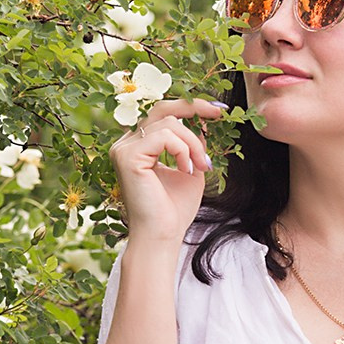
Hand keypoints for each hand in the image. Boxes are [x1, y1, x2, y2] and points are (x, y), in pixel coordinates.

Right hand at [108, 97, 227, 245]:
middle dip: (194, 107)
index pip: (162, 114)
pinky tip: (187, 170)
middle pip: (162, 108)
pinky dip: (183, 150)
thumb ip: (192, 145)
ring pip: (169, 122)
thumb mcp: (190, 169)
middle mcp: (126, 144)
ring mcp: (124, 149)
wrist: (162, 236)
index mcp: (138, 146)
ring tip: (201, 167)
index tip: (218, 110)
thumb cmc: (174, 210)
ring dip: (194, 144)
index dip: (190, 107)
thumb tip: (202, 121)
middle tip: (220, 113)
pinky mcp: (127, 156)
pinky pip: (164, 135)